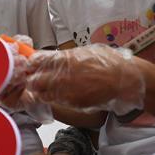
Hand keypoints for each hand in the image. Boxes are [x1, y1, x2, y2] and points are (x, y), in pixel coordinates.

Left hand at [26, 45, 144, 115]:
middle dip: (33, 80)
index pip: (36, 61)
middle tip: (35, 80)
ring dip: (40, 92)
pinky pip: (55, 102)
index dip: (31, 64)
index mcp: (64, 58)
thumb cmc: (107, 62)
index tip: (32, 66)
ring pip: (41, 94)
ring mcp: (66, 90)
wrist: (123, 79)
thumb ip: (66, 57)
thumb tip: (53, 58)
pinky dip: (52, 100)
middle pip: (34, 80)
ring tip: (45, 90)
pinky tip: (56, 96)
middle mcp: (62, 74)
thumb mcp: (84, 52)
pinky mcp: (72, 102)